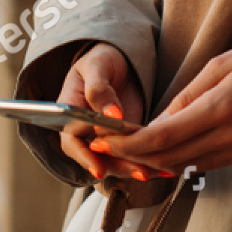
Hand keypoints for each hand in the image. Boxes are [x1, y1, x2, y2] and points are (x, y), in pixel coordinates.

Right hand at [56, 43, 145, 181]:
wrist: (118, 61)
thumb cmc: (101, 60)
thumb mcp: (97, 66)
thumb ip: (99, 89)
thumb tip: (110, 115)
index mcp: (70, 113)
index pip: (71, 142)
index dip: (84, 157)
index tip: (99, 169)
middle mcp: (84, 130)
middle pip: (95, 157)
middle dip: (117, 167)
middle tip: (139, 171)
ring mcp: (105, 137)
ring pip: (114, 160)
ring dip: (132, 168)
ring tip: (152, 172)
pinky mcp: (124, 138)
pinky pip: (130, 154)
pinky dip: (144, 161)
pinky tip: (161, 166)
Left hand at [88, 42, 231, 178]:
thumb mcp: (215, 67)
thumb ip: (183, 99)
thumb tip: (151, 127)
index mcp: (220, 108)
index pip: (163, 137)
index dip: (129, 143)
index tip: (102, 138)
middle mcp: (228, 136)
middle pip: (167, 158)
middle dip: (130, 155)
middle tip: (104, 145)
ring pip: (179, 167)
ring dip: (147, 163)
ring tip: (121, 152)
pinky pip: (196, 166)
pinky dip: (170, 163)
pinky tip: (151, 156)